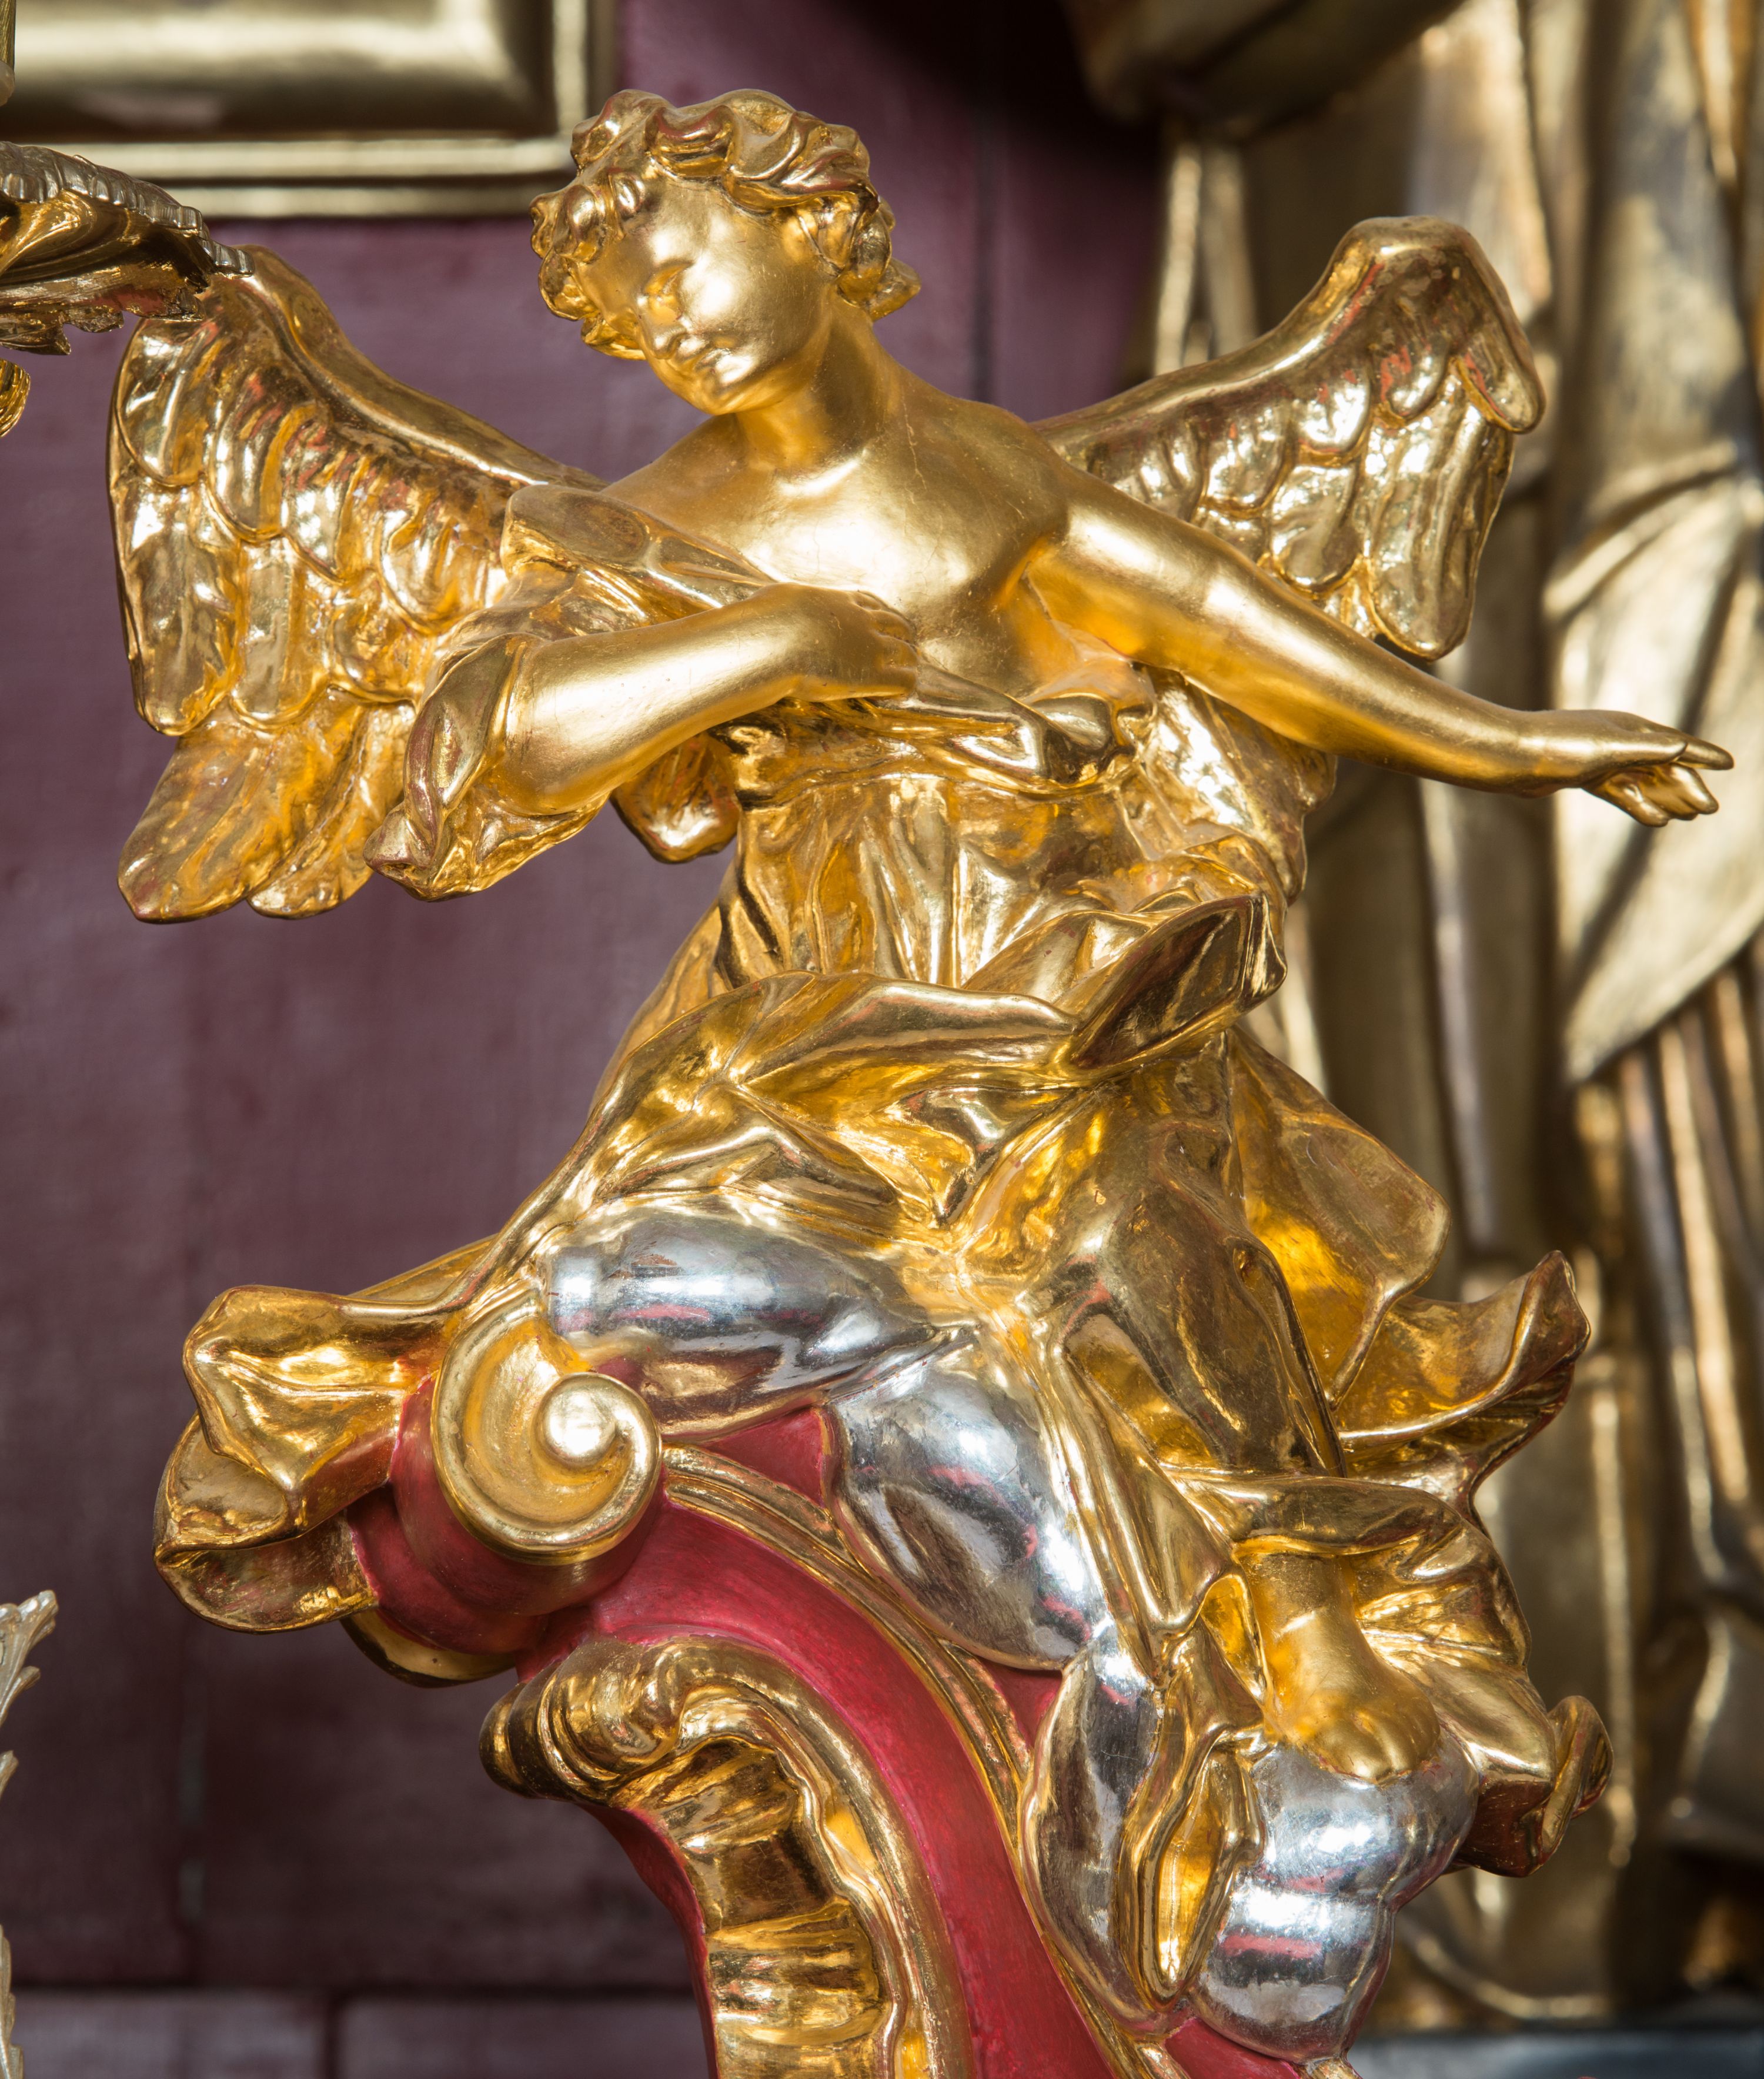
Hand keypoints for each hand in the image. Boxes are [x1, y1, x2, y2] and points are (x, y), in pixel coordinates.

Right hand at [762, 583, 917, 700]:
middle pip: (896, 625)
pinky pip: (902, 680)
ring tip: (909, 670)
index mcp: (842, 600)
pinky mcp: (872, 675)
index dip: (879, 615)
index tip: (881, 623)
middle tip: (902, 648)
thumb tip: (776, 602)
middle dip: (901, 636)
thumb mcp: (782, 596)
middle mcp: (863, 621)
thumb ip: (790, 601)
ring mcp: (871, 647)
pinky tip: (902, 692)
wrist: (774, 641)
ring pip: (905, 652)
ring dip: (908, 660)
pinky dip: (906, 685)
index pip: (871, 603)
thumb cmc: (768, 619)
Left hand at [1531, 710, 1731, 823]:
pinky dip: (1639, 804)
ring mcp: (1600, 758)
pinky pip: (1620, 791)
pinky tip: (1654, 820)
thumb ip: (1645, 750)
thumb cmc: (1555, 749)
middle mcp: (1618, 740)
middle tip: (1710, 809)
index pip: (1676, 744)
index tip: (1730, 764)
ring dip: (1667, 798)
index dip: (1703, 755)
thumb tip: (1682, 745)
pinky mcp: (1582, 775)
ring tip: (1690, 816)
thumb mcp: (1606, 750)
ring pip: (1643, 781)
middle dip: (1687, 786)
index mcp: (1630, 729)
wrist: (1508, 757)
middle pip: (1662, 766)